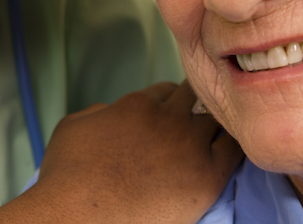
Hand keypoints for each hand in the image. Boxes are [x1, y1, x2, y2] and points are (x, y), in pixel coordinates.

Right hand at [0, 81, 240, 223]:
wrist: (82, 213)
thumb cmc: (68, 176)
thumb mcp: (73, 126)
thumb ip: (98, 112)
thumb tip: (110, 112)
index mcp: (137, 104)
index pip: (166, 90)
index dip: (168, 102)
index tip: (168, 114)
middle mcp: (168, 118)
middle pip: (194, 98)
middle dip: (194, 107)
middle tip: (194, 122)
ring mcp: (190, 145)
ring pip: (216, 119)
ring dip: (215, 124)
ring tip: (215, 136)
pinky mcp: (207, 177)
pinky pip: (234, 150)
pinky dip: (234, 145)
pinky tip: (233, 151)